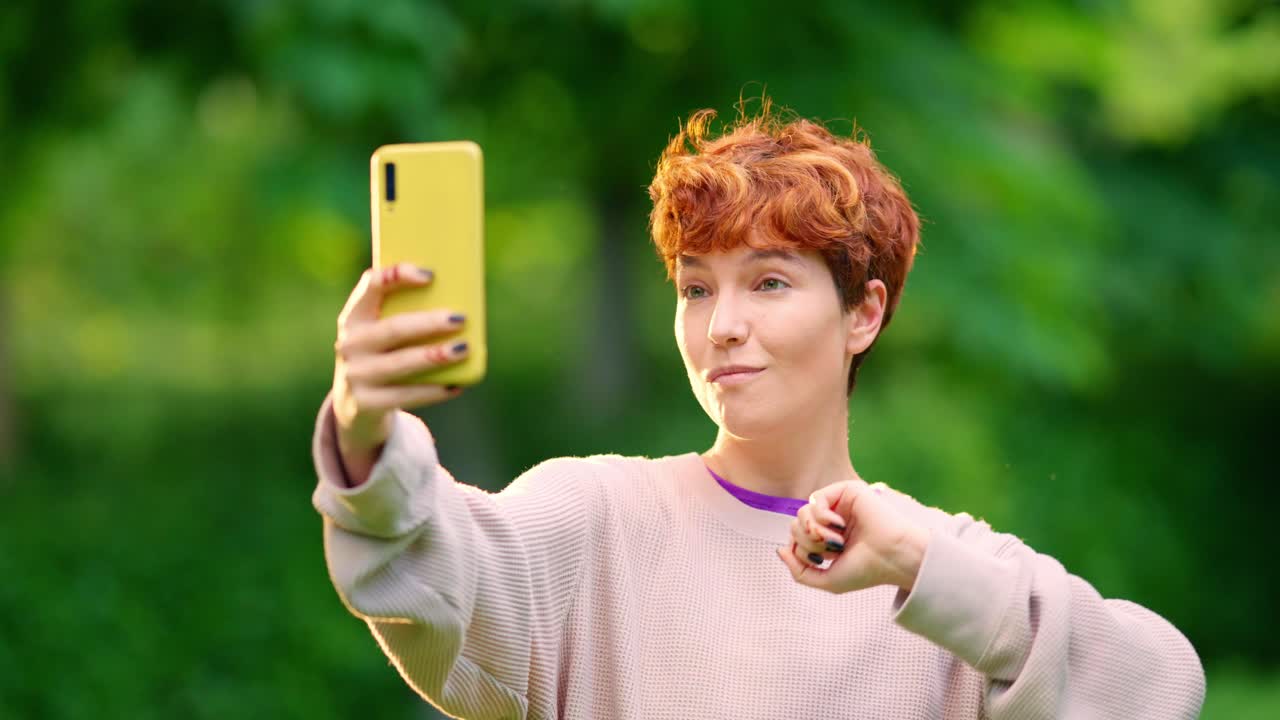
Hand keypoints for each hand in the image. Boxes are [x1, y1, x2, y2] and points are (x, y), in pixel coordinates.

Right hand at [331, 262, 469, 455]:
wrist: (355, 405)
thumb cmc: (384, 355)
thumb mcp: (384, 332)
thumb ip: (408, 314)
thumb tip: (462, 299)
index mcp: (354, 316)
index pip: (371, 285)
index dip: (398, 276)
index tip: (431, 275)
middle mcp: (350, 343)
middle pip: (392, 329)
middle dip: (428, 323)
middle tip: (460, 319)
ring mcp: (355, 375)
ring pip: (399, 363)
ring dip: (434, 356)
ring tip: (463, 349)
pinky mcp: (365, 404)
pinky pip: (404, 396)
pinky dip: (433, 391)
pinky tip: (456, 385)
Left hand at [776, 477, 929, 594]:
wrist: (892, 557)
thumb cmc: (865, 570)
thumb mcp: (826, 581)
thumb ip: (798, 571)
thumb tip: (780, 549)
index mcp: (828, 540)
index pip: (796, 539)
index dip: (800, 551)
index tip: (821, 561)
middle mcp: (832, 521)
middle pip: (795, 526)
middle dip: (807, 542)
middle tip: (832, 550)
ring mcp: (839, 506)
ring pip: (802, 513)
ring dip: (814, 532)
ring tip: (836, 540)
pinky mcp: (847, 492)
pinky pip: (816, 499)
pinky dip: (822, 516)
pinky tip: (839, 525)